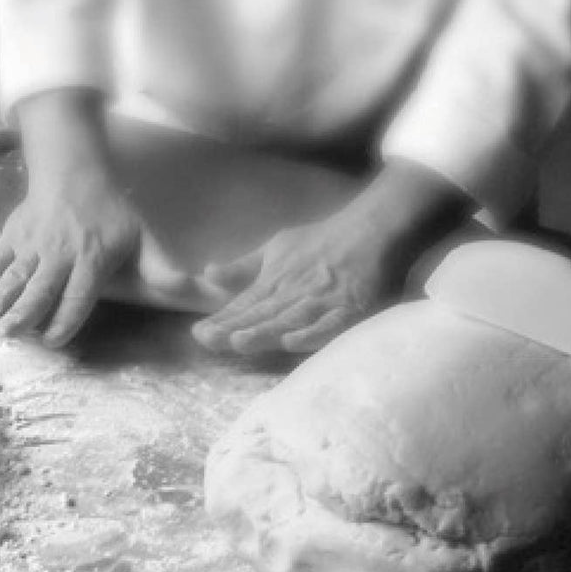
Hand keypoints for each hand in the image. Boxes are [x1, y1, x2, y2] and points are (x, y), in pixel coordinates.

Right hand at [0, 88, 141, 346]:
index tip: (54, 340)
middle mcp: (59, 254)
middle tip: (11, 334)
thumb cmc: (110, 211)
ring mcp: (32, 244)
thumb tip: (186, 287)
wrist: (72, 172)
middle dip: (25, 312)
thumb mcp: (141, 235)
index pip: (78, 294)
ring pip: (14, 276)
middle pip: (41, 288)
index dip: (66, 318)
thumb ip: (160, 265)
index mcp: (91, 258)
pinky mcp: (12, 236)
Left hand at [191, 216, 392, 354]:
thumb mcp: (275, 249)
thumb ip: (243, 268)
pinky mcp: (351, 308)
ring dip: (266, 332)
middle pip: (262, 315)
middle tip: (209, 340)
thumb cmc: (319, 243)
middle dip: (235, 329)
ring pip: (290, 320)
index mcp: (274, 280)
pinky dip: (313, 333)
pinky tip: (293, 343)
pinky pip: (331, 325)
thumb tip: (207, 273)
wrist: (371, 228)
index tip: (199, 333)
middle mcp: (294, 291)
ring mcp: (322, 300)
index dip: (222, 320)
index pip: (244, 304)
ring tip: (240, 342)